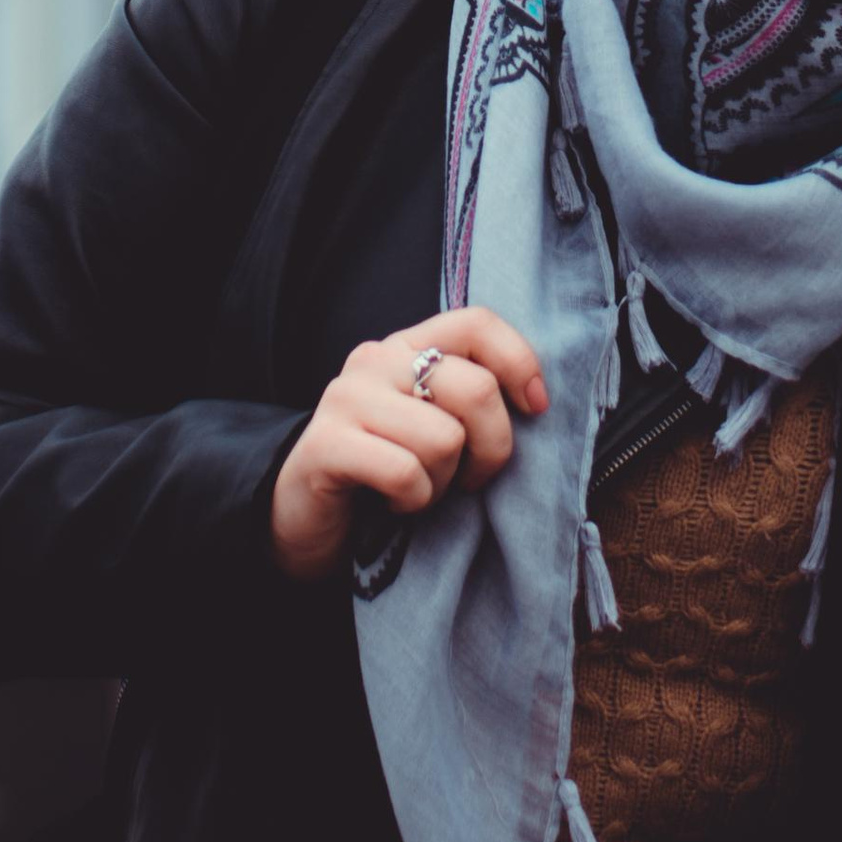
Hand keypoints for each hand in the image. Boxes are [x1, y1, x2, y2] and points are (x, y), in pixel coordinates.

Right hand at [269, 306, 548, 583]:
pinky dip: (413, 500)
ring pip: (444, 438)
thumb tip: (538, 399)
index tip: (536, 409)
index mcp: (406, 345)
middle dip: (491, 448)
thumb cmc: (385, 472)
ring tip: (417, 489)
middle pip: (475, 389)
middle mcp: (375, 359)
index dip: (520, 362)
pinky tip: (392, 502)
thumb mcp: (433, 424)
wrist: (302, 518)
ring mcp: (346, 398)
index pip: (477, 323)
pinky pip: (405, 472)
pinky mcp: (326, 444)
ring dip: (442, 483)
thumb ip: (468, 399)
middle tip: (468, 478)